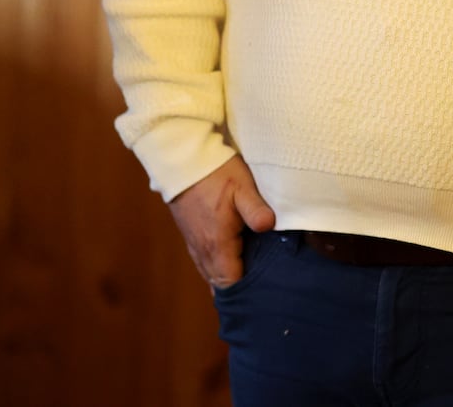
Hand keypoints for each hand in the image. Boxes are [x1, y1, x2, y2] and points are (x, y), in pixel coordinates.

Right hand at [168, 156, 275, 289]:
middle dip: (240, 288)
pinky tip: (234, 258)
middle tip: (263, 282)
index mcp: (217, 244)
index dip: (247, 290)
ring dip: (228, 277)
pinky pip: (205, 263)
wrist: (183, 162)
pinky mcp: (192, 237)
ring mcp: (195, 245)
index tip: (266, 286)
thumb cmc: (216, 174)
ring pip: (211, 275)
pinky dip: (218, 267)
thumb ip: (256, 210)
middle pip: (221, 284)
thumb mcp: (242, 187)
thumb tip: (269, 226)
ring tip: (252, 272)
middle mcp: (203, 251)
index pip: (230, 284)